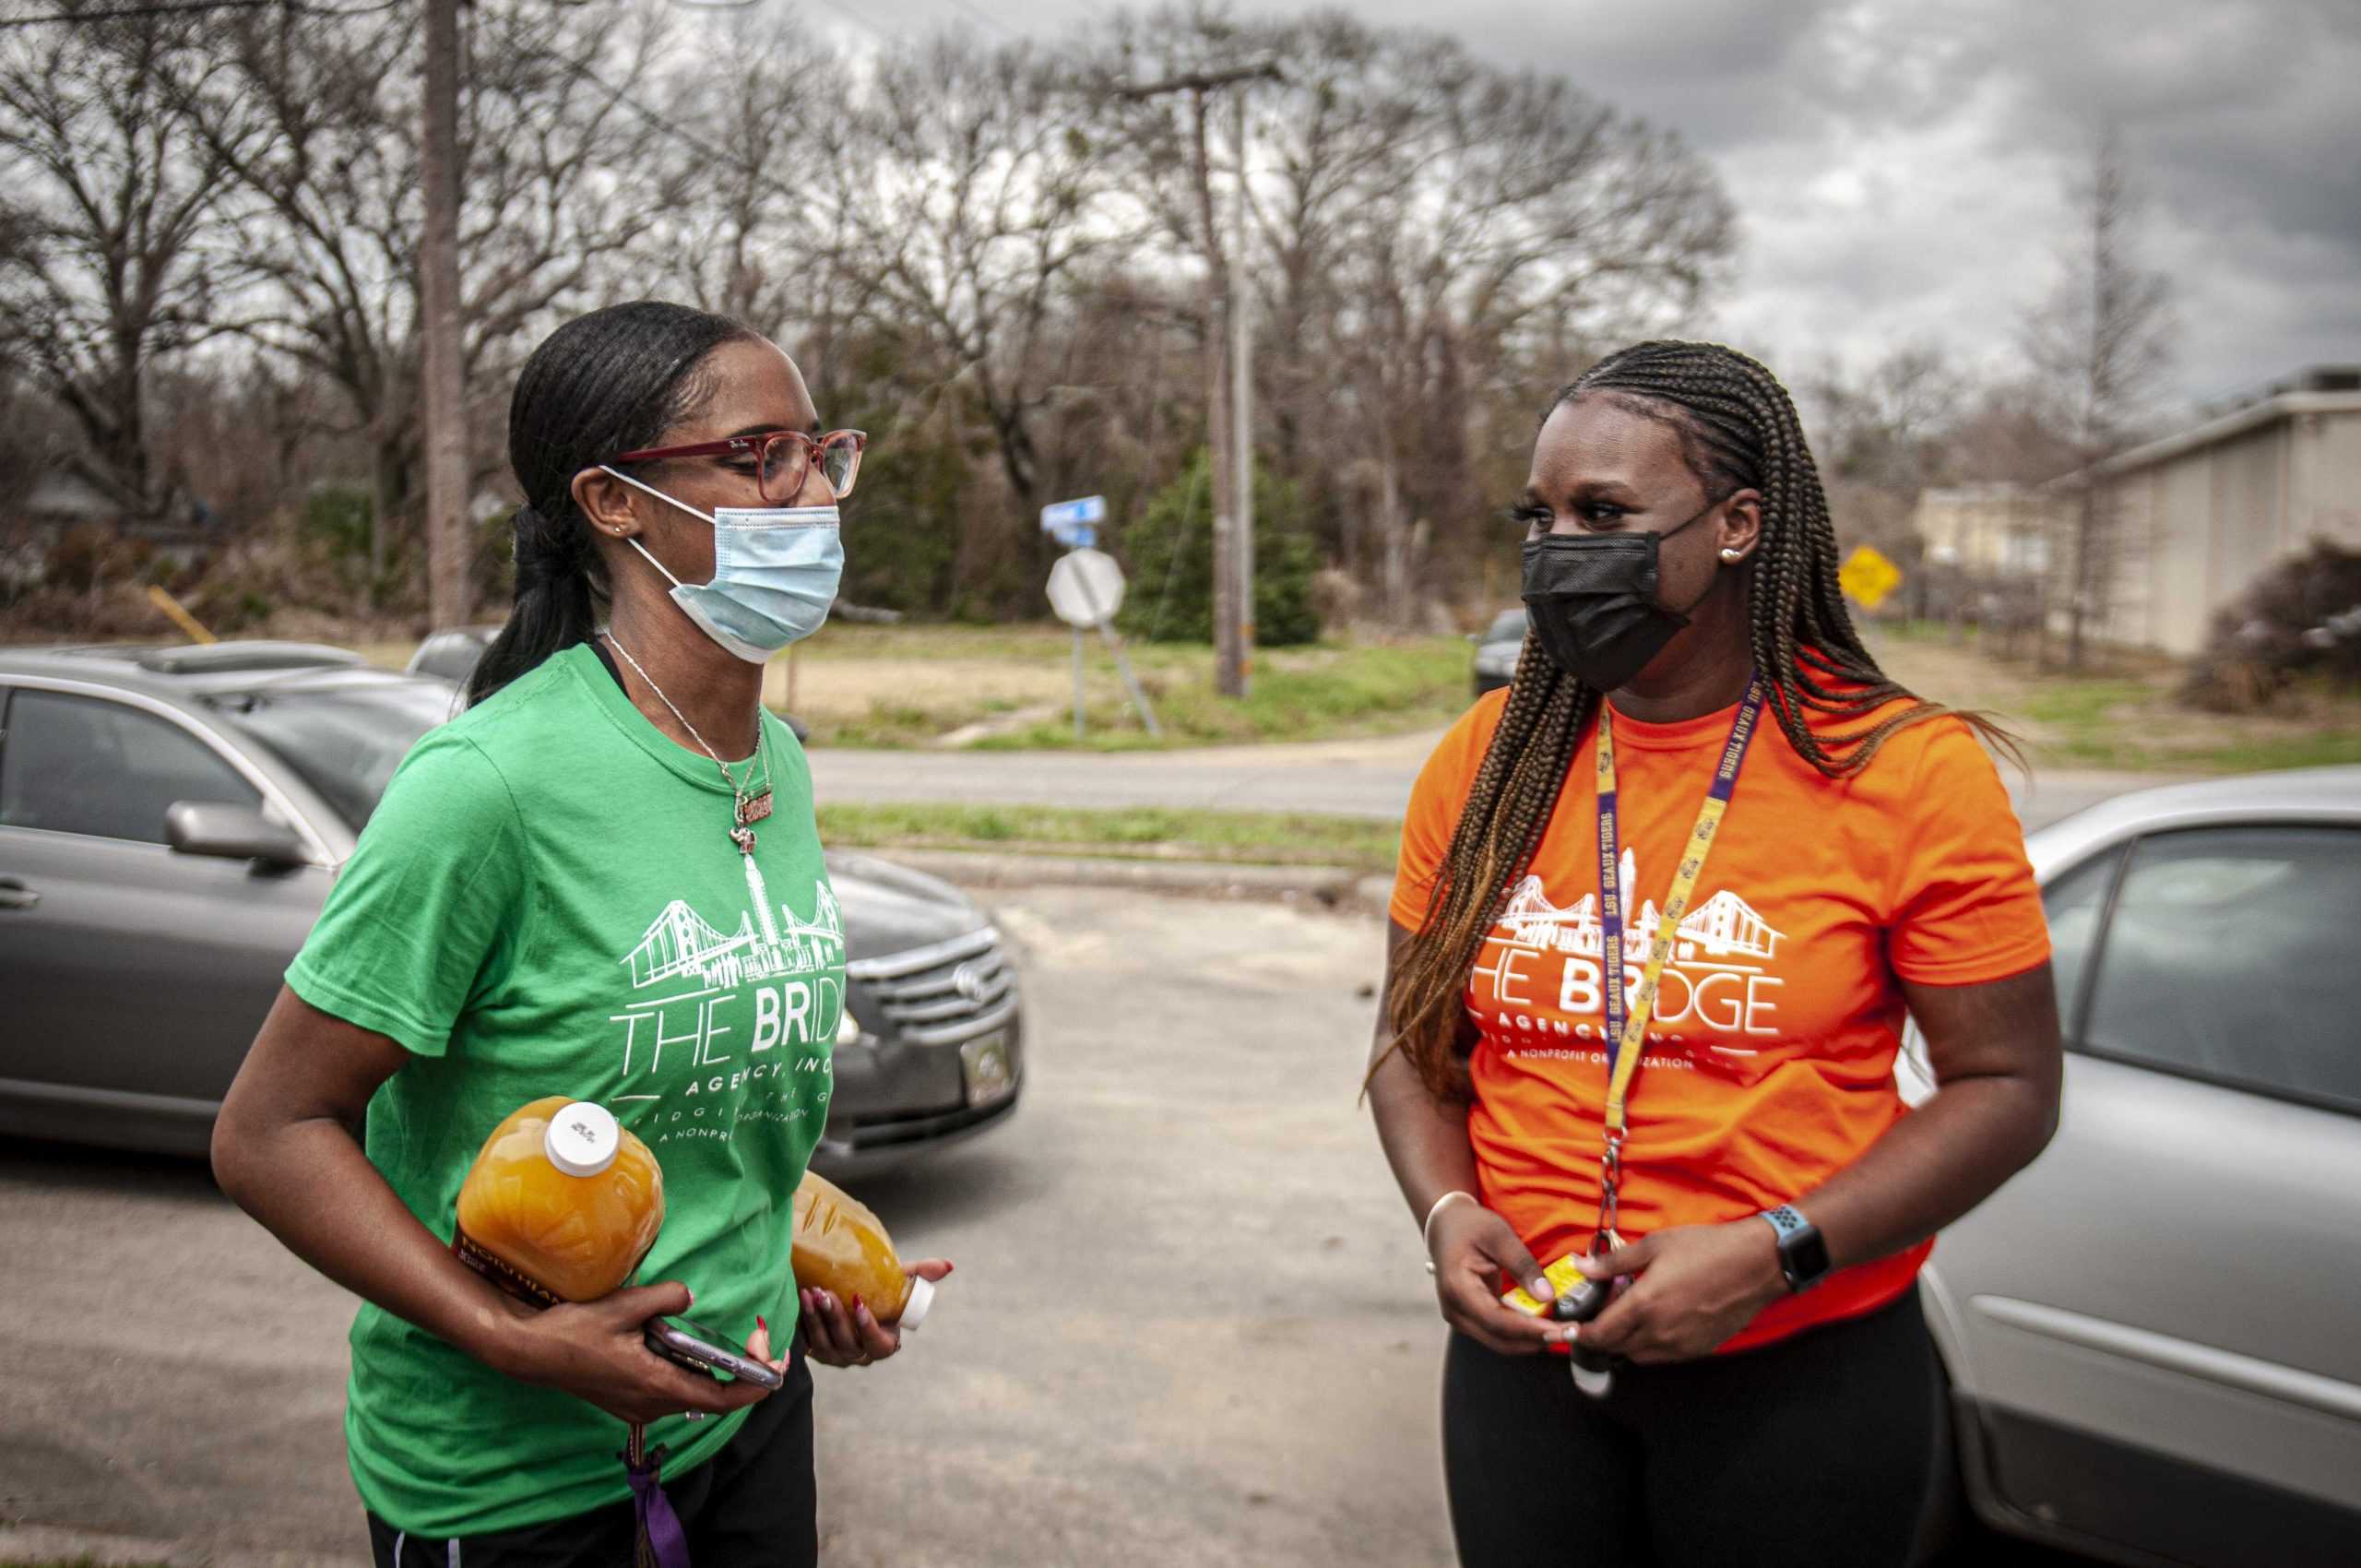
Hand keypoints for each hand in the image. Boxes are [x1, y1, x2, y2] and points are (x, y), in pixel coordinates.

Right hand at [491, 1281, 781, 1425]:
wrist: (530, 1352)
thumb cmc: (573, 1330)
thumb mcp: (624, 1305)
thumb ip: (664, 1298)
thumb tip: (689, 1297)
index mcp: (656, 1385)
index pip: (720, 1398)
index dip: (754, 1387)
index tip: (777, 1369)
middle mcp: (652, 1404)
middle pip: (712, 1399)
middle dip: (743, 1375)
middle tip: (762, 1346)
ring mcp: (638, 1407)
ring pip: (693, 1396)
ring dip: (719, 1376)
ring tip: (738, 1347)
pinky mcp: (628, 1402)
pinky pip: (673, 1393)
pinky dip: (694, 1375)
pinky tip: (693, 1350)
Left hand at [800, 1260, 952, 1367]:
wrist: (844, 1295)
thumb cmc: (876, 1291)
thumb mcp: (897, 1282)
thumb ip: (921, 1274)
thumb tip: (948, 1265)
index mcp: (883, 1343)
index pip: (879, 1346)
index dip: (869, 1329)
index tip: (859, 1303)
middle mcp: (858, 1355)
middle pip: (847, 1345)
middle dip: (836, 1319)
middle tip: (826, 1292)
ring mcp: (834, 1356)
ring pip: (825, 1345)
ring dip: (815, 1319)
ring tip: (809, 1293)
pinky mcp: (814, 1351)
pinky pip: (806, 1343)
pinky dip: (801, 1323)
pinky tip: (798, 1302)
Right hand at [1426, 1202, 1565, 1356]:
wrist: (1445, 1225)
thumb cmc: (1470, 1225)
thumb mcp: (1499, 1235)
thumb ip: (1523, 1265)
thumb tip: (1547, 1297)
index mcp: (1457, 1289)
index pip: (1497, 1320)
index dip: (1531, 1329)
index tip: (1561, 1330)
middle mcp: (1455, 1310)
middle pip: (1500, 1339)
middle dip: (1537, 1340)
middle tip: (1571, 1333)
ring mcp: (1461, 1318)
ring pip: (1501, 1342)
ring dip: (1532, 1340)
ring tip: (1563, 1330)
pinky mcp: (1471, 1318)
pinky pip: (1499, 1333)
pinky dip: (1523, 1333)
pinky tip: (1546, 1325)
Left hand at [1571, 1222, 1786, 1364]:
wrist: (1756, 1265)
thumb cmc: (1706, 1249)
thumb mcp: (1655, 1245)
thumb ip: (1613, 1261)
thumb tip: (1580, 1266)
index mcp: (1644, 1305)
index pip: (1600, 1334)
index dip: (1580, 1335)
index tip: (1570, 1329)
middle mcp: (1660, 1332)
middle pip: (1616, 1349)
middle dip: (1601, 1338)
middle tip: (1597, 1317)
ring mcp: (1681, 1345)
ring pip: (1639, 1356)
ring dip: (1625, 1343)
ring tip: (1627, 1317)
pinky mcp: (1699, 1350)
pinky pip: (1663, 1356)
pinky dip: (1650, 1346)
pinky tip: (1655, 1322)